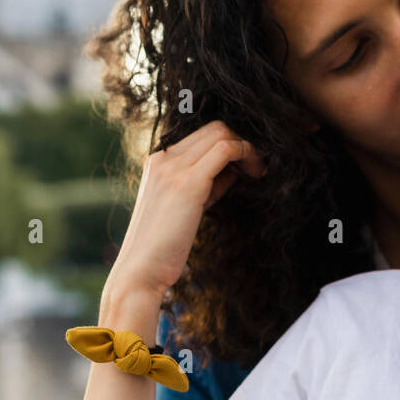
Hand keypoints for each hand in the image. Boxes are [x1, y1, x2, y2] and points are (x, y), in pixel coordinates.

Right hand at [105, 120, 266, 308]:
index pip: (201, 135)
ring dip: (247, 148)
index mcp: (157, 161)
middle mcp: (162, 158)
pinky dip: (247, 154)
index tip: (245, 167)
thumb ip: (205, 184)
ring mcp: (173, 167)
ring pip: (222, 133)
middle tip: (257, 167)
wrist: (140, 271)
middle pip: (214, 128)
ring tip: (258, 171)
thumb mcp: (185, 206)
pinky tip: (255, 173)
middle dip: (241, 142)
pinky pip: (226, 149)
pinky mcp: (188, 182)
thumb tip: (234, 169)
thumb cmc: (163, 246)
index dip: (229, 145)